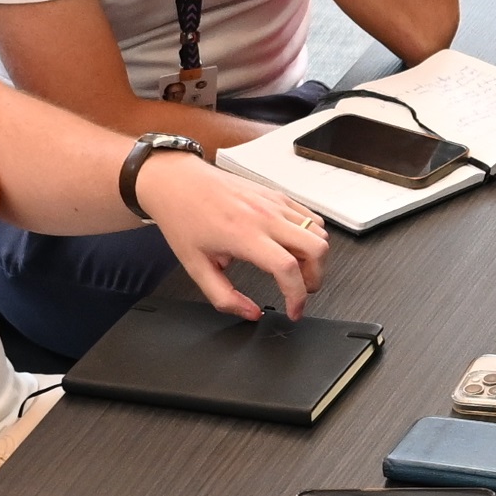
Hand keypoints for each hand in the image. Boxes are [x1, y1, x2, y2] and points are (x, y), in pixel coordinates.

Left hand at [138, 152, 330, 319]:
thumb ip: (224, 297)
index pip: (288, 268)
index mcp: (244, 235)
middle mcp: (265, 216)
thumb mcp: (196, 268)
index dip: (298, 297)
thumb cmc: (184, 218)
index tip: (294, 311)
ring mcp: (274, 202)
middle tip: (301, 290)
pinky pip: (310, 215)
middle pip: (316, 249)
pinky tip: (294, 246)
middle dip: (315, 278)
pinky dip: (311, 234)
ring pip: (318, 231)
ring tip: (297, 270)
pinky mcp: (276, 194)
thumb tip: (251, 312)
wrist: (178, 182)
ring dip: (315, 256)